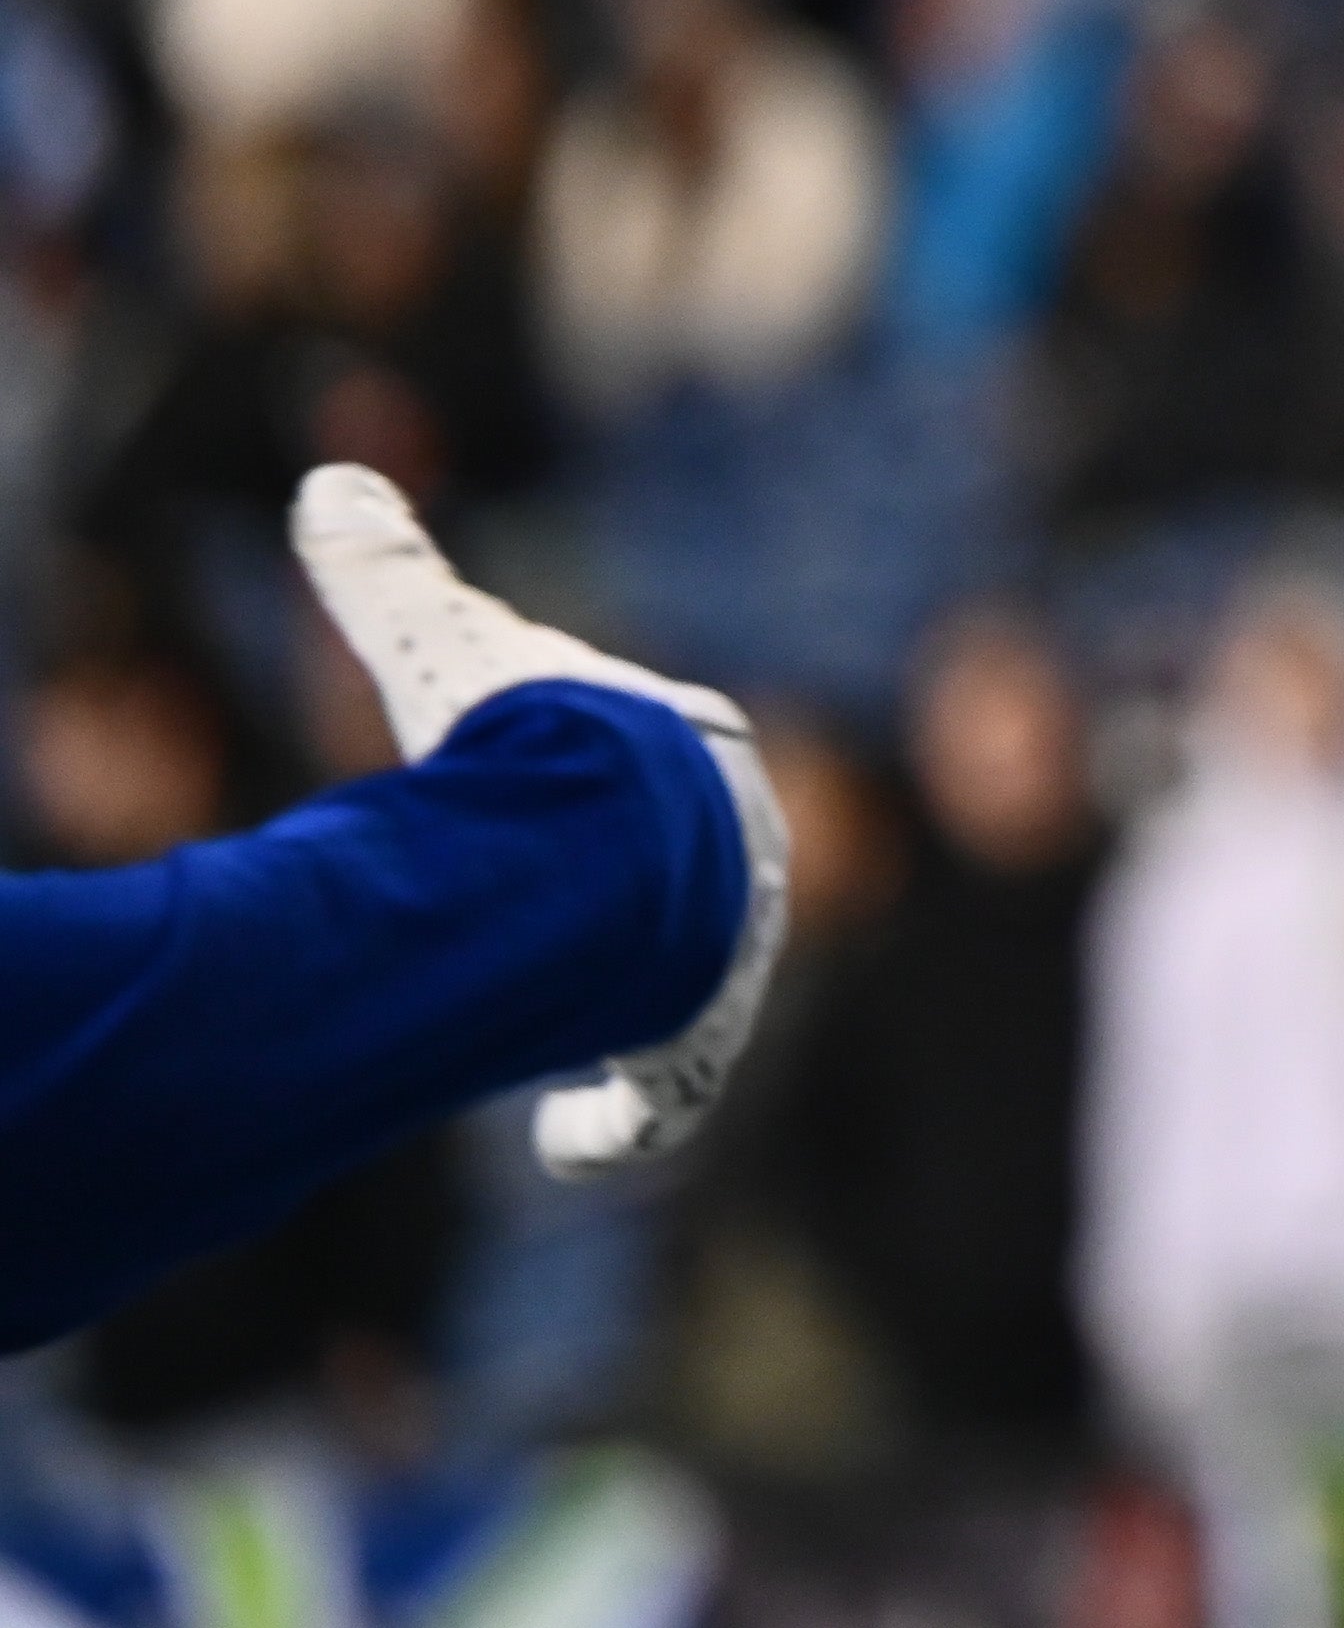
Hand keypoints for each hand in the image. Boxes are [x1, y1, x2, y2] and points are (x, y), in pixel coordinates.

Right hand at [289, 466, 792, 1173]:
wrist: (600, 841)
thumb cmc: (536, 738)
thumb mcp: (447, 641)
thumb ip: (388, 572)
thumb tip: (327, 483)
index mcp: (694, 757)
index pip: (663, 775)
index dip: (604, 802)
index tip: (545, 825)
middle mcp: (732, 851)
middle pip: (672, 890)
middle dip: (617, 915)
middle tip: (533, 943)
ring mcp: (725, 950)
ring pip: (672, 991)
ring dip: (603, 1011)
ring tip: (535, 1037)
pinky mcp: (698, 1037)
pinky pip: (671, 1099)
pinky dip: (622, 1129)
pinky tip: (563, 1144)